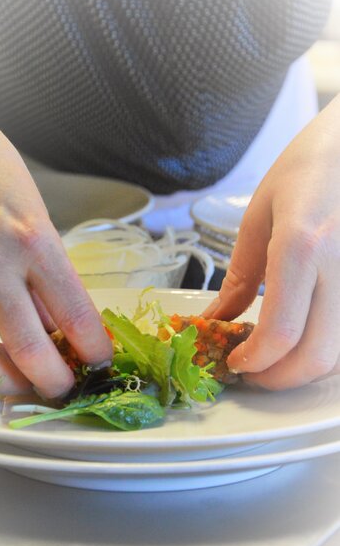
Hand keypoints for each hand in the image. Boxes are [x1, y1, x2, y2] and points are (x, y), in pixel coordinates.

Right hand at [0, 53, 111, 395]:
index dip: (93, 349)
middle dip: (55, 382)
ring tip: (25, 385)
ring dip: (9, 384)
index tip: (99, 359)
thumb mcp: (35, 210)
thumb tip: (59, 317)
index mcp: (33, 240)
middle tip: (64, 386)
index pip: (75, 314)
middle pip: (30, 351)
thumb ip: (46, 268)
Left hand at [202, 94, 339, 389]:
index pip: (279, 333)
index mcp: (301, 244)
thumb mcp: (260, 215)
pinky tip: (308, 337)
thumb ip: (239, 277)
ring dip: (306, 369)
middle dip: (279, 379)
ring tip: (278, 357)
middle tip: (254, 373)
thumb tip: (217, 320)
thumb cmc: (309, 166)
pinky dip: (330, 350)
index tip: (235, 363)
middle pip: (317, 357)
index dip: (254, 362)